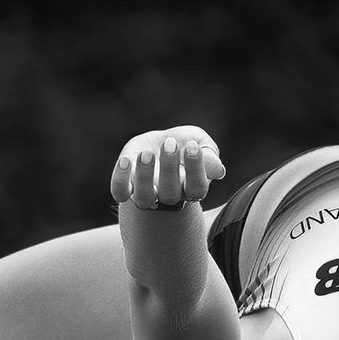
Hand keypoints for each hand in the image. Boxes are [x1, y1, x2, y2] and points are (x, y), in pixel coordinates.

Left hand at [111, 125, 227, 210]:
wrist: (158, 144)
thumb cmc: (184, 145)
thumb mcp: (200, 141)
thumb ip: (210, 153)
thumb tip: (218, 170)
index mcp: (191, 188)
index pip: (197, 189)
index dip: (195, 170)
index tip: (192, 146)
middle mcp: (169, 196)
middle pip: (170, 194)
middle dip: (170, 168)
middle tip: (170, 143)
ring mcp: (147, 194)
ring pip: (145, 197)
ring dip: (145, 176)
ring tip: (147, 153)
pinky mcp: (126, 187)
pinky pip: (121, 192)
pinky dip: (120, 180)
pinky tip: (125, 161)